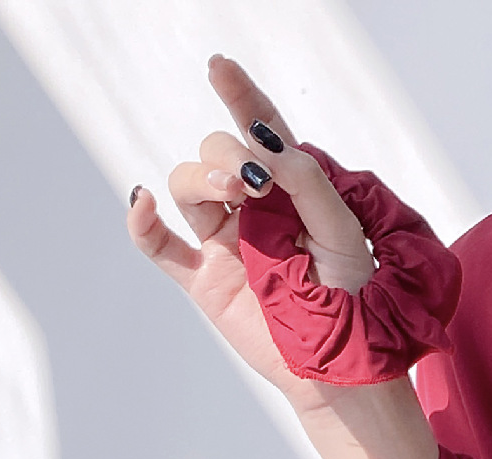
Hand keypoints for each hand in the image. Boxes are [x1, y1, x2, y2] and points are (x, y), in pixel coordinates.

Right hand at [126, 53, 377, 406]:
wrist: (338, 358)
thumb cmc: (349, 296)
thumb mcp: (342, 230)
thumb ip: (309, 182)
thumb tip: (268, 144)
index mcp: (287, 190)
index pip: (259, 131)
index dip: (239, 97)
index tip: (221, 68)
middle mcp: (250, 209)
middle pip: (217, 152)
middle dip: (229, 152)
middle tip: (255, 179)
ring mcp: (223, 241)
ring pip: (188, 186)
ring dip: (202, 178)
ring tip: (233, 192)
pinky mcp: (204, 278)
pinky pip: (158, 245)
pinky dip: (142, 221)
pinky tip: (143, 202)